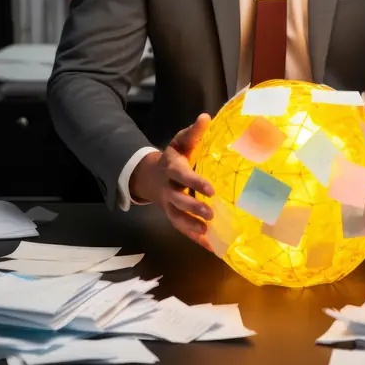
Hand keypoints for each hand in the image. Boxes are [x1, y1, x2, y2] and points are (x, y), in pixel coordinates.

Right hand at [128, 113, 214, 243]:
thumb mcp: (181, 142)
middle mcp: (169, 190)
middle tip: (211, 213)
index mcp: (172, 169)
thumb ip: (193, 132)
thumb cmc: (174, 158)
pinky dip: (196, 239)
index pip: (183, 176)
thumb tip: (206, 117)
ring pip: (178, 219)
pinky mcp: (173, 217)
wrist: (153, 177)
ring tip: (208, 233)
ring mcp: (169, 206)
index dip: (195, 183)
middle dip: (193, 208)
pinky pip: (183, 230)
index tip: (211, 190)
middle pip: (178, 201)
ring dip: (192, 226)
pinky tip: (212, 247)